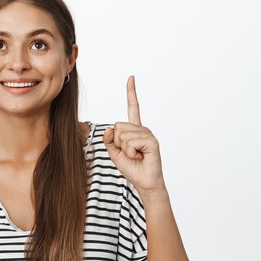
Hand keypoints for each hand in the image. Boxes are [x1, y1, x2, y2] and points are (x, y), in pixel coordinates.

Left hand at [103, 75, 166, 193]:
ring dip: (124, 150)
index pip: (132, 107)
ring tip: (135, 156)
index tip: (131, 78)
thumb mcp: (114, 153)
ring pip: (122, 135)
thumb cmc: (132, 168)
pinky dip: (130, 152)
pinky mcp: (152, 141)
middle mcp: (142, 128)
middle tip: (129, 153)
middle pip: (117, 126)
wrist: (144, 182)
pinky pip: (130, 142)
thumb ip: (108, 140)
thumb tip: (109, 128)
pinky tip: (140, 156)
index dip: (131, 92)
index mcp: (134, 129)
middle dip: (117, 143)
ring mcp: (148, 134)